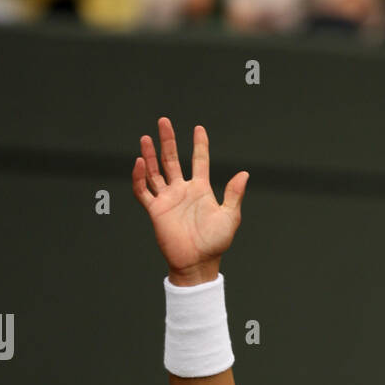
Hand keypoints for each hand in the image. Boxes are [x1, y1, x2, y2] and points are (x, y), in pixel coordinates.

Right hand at [132, 118, 248, 283]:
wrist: (198, 263)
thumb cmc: (216, 243)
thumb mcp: (229, 217)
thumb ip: (234, 194)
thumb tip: (244, 174)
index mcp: (200, 189)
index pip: (199, 161)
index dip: (199, 145)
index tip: (199, 128)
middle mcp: (182, 191)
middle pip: (171, 160)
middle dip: (168, 141)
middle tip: (163, 121)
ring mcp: (167, 199)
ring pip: (155, 172)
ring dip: (149, 155)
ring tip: (146, 138)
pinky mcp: (155, 211)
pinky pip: (143, 191)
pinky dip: (139, 177)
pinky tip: (139, 163)